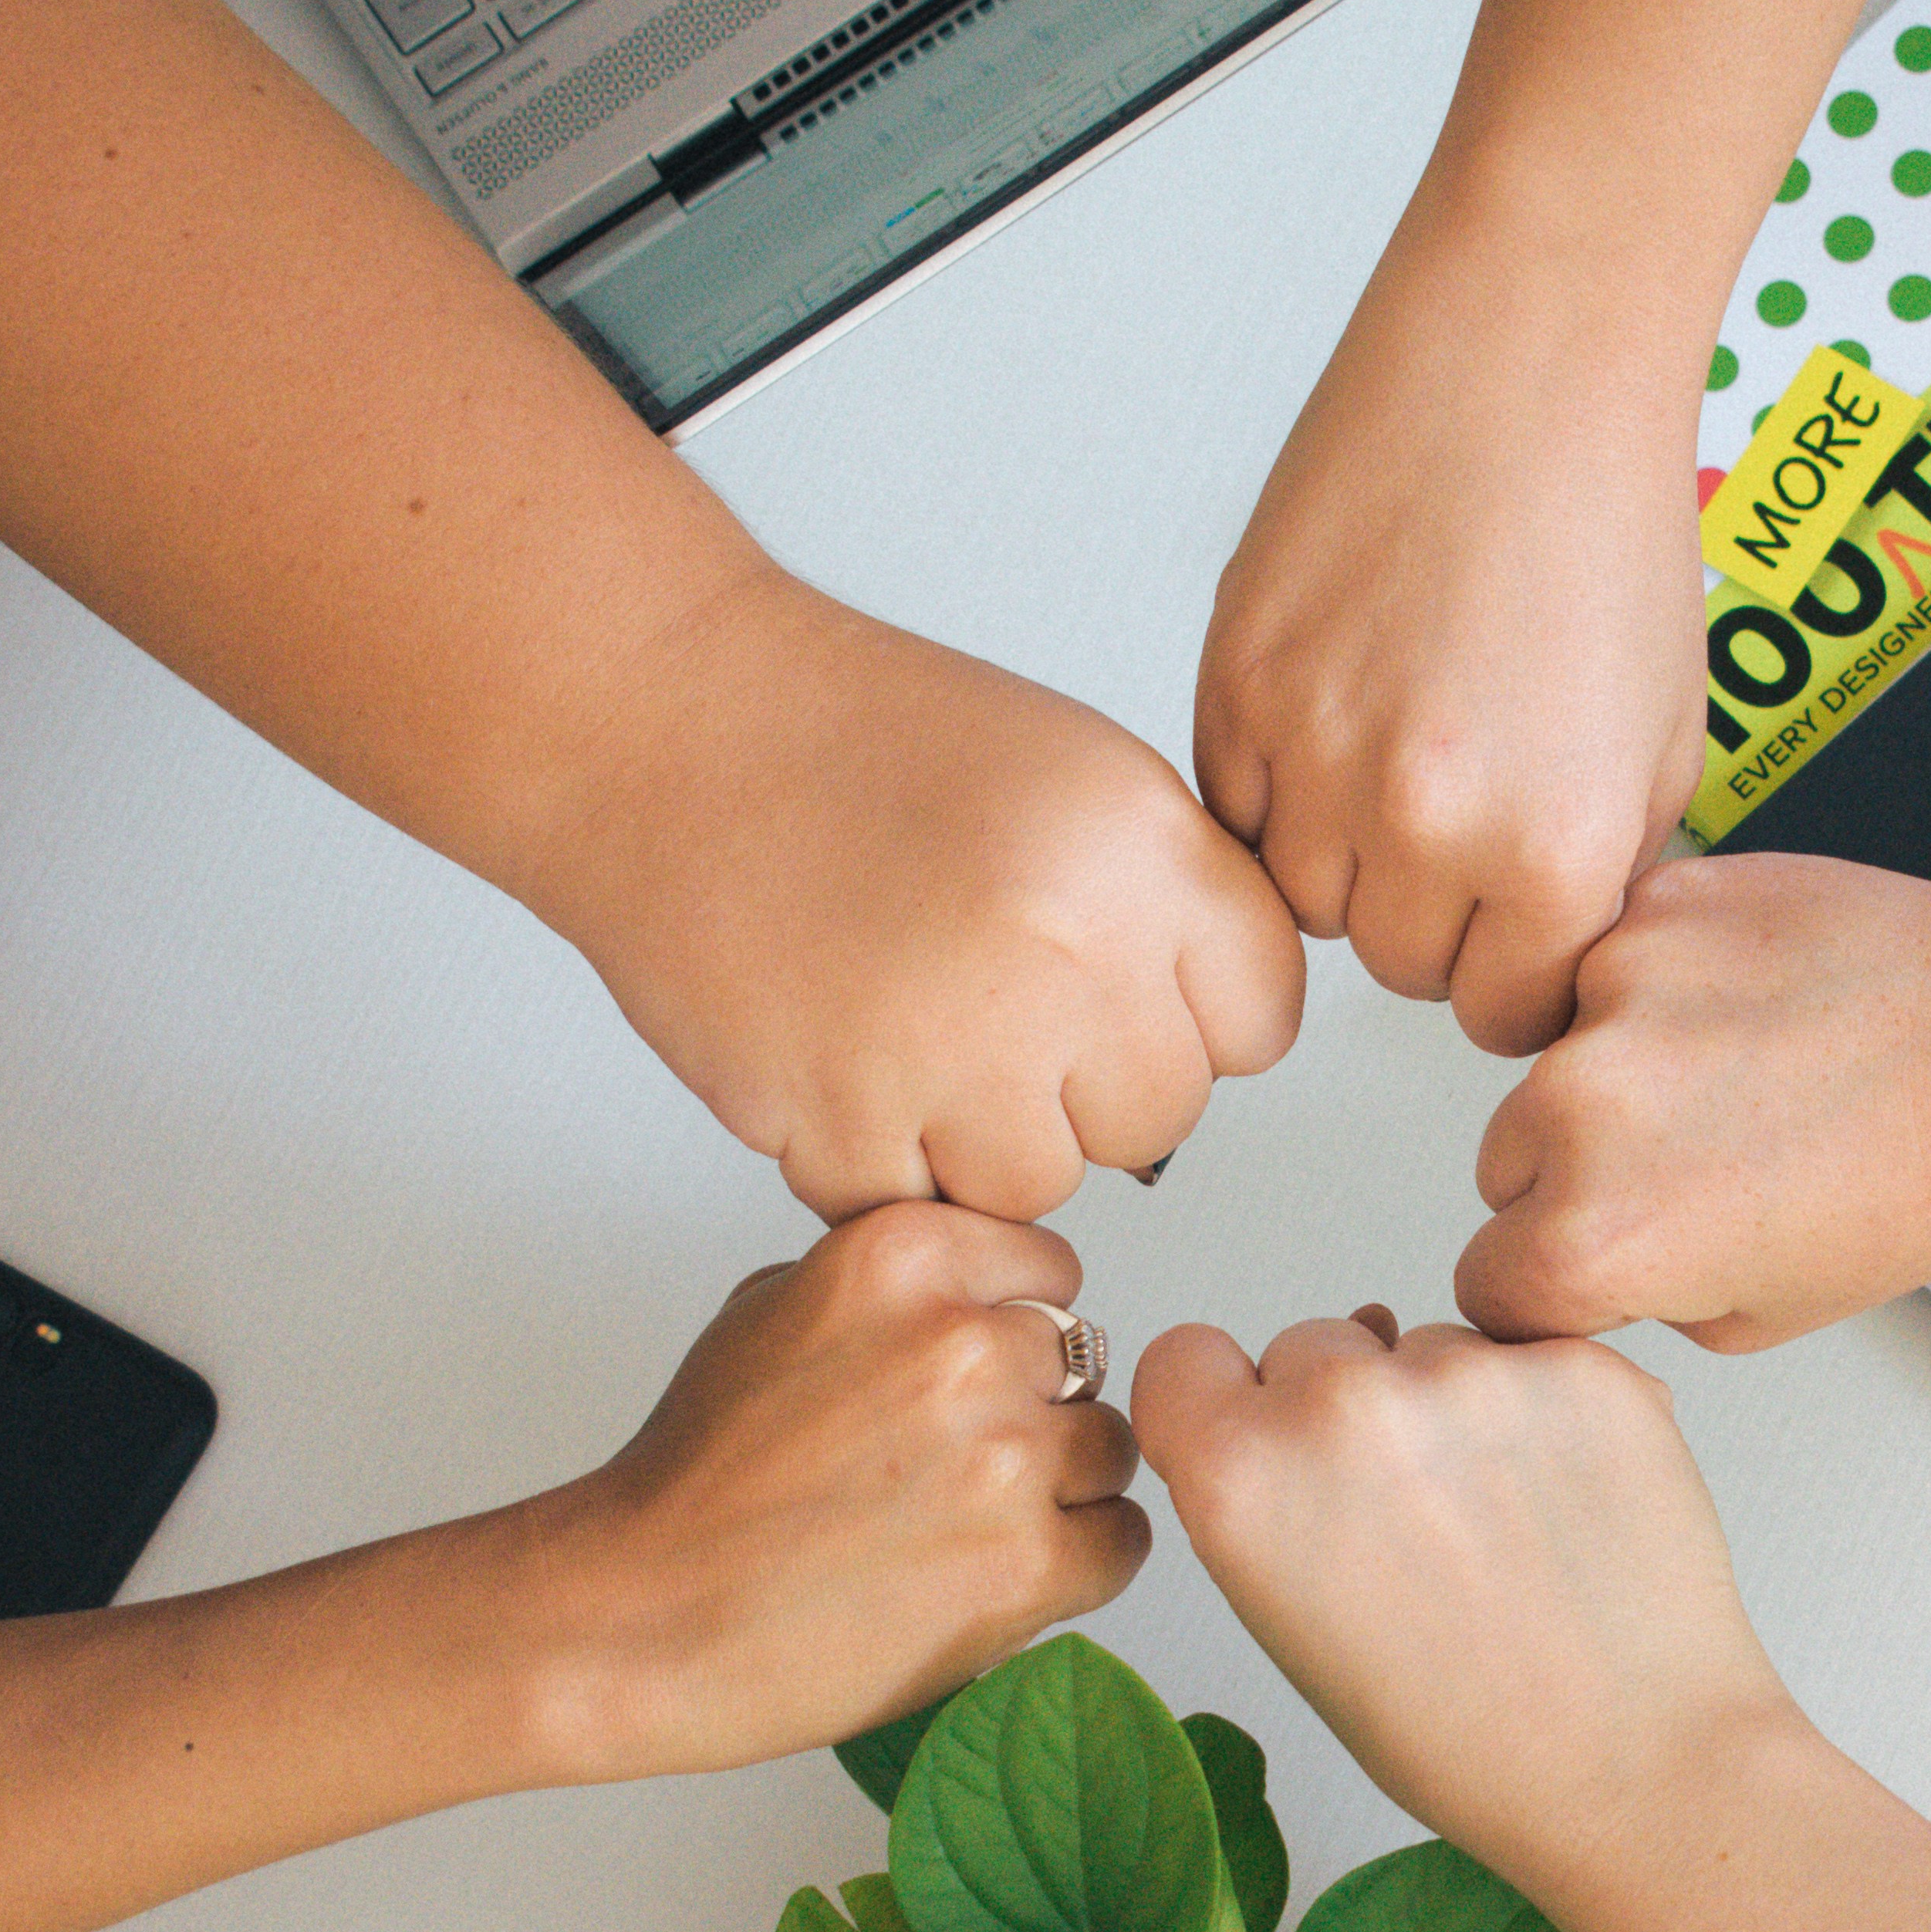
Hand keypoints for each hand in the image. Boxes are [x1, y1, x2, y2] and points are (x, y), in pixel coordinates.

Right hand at [511, 1205, 1148, 1777]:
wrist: (643, 1616)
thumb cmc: (694, 1481)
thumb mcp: (771, 1310)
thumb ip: (892, 1287)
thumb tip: (983, 1294)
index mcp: (901, 1259)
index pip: (1050, 1269)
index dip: (1017, 1331)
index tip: (975, 1379)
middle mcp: (963, 1343)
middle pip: (1085, 1364)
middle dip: (1035, 1413)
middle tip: (951, 1471)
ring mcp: (1004, 1455)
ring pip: (1112, 1451)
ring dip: (1062, 1491)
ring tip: (963, 1528)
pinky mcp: (1027, 1564)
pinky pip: (1121, 1542)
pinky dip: (1075, 1566)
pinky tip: (990, 1578)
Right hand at [561, 587, 1305, 1219]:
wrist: (670, 724)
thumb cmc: (864, 741)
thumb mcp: (1078, 775)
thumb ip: (1170, 906)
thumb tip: (1221, 1038)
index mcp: (1140, 850)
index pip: (1260, 1019)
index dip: (1193, 1015)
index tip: (1126, 990)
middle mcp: (1061, 950)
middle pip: (1159, 1118)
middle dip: (1089, 1084)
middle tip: (996, 1005)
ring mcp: (950, 1045)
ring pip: (1043, 1185)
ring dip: (983, 1136)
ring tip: (911, 1026)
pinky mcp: (839, 1118)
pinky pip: (915, 1208)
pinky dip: (877, 1158)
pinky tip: (844, 1054)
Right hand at [1130, 1308, 1791, 1888]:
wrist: (1638, 1767)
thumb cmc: (1468, 1740)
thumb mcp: (1295, 1634)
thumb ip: (1261, 1502)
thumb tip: (1286, 1409)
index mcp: (1244, 1478)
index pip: (1187, 1359)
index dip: (1227, 1402)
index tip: (1265, 1441)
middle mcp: (1343, 1406)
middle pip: (1311, 1346)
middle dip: (1345, 1412)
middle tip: (1411, 1520)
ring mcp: (1469, 1372)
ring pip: (1428, 1345)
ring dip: (1452, 1408)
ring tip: (1505, 1527)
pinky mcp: (1581, 1365)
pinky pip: (1531, 1353)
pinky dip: (1546, 1410)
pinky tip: (1571, 1506)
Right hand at [1197, 220, 1704, 1056]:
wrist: (1527, 359)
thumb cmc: (1608, 517)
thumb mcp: (1665, 738)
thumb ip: (1603, 871)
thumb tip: (1548, 955)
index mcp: (1552, 849)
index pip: (1505, 1011)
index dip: (1514, 965)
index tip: (1515, 919)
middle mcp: (1425, 819)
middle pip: (1399, 967)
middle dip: (1435, 911)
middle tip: (1463, 808)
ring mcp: (1316, 753)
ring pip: (1306, 902)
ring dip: (1349, 856)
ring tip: (1403, 749)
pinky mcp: (1235, 682)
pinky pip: (1237, 810)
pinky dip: (1280, 787)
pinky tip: (1346, 706)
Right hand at [1461, 851, 1930, 1348]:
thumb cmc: (1923, 1177)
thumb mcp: (1760, 1315)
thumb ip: (1636, 1294)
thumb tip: (1583, 1260)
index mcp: (1595, 1237)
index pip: (1488, 1281)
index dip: (1550, 1285)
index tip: (1603, 1265)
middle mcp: (1579, 1109)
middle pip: (1505, 1163)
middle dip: (1576, 1175)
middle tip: (1702, 1167)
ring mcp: (1612, 992)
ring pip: (1553, 1055)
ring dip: (1617, 1073)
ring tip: (1745, 1079)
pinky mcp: (1654, 906)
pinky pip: (1612, 963)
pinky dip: (1663, 988)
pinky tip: (1753, 1010)